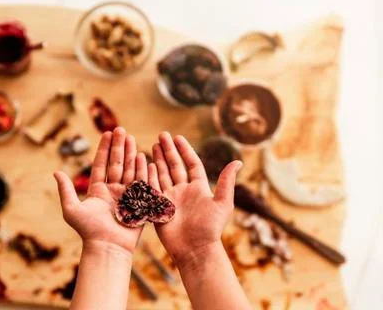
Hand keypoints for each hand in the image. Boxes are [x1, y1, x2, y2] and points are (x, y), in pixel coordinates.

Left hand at [54, 127, 148, 253]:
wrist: (107, 247)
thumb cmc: (88, 231)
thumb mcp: (72, 209)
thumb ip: (66, 190)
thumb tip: (56, 172)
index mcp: (97, 190)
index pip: (101, 164)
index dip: (104, 149)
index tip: (107, 133)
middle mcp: (112, 190)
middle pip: (116, 163)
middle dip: (118, 146)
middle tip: (121, 129)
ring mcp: (126, 195)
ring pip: (128, 169)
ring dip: (130, 153)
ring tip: (131, 137)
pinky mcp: (138, 201)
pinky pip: (140, 181)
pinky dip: (141, 168)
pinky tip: (141, 155)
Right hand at [148, 132, 241, 266]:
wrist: (195, 249)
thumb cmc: (211, 228)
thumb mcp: (222, 203)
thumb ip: (226, 181)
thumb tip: (238, 162)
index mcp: (198, 188)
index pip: (191, 164)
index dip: (185, 150)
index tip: (177, 137)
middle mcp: (183, 191)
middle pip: (174, 166)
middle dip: (168, 150)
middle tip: (161, 135)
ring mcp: (170, 199)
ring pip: (162, 174)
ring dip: (157, 160)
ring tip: (152, 145)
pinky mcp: (158, 208)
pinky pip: (152, 188)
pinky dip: (148, 175)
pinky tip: (145, 163)